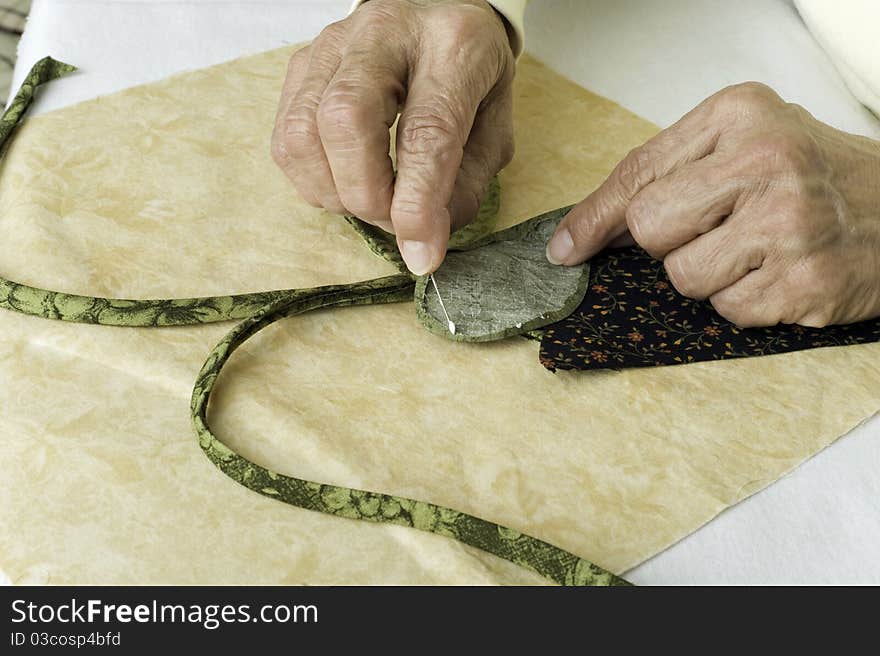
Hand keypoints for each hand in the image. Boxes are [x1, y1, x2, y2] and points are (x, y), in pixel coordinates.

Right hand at [271, 0, 514, 274]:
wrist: (436, 13)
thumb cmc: (469, 74)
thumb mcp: (493, 126)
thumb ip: (465, 184)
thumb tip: (421, 238)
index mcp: (452, 46)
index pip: (426, 132)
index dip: (418, 205)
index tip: (421, 254)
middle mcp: (386, 33)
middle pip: (345, 121)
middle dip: (365, 195)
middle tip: (391, 221)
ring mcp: (333, 44)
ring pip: (302, 132)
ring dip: (332, 191)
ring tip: (367, 201)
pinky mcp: (302, 63)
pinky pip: (285, 137)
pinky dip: (311, 179)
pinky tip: (343, 181)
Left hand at [547, 82, 879, 326]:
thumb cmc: (812, 175)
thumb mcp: (743, 143)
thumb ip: (668, 173)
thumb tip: (584, 233)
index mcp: (741, 115)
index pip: (639, 173)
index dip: (593, 218)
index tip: (566, 249)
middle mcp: (767, 162)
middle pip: (651, 228)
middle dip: (666, 243)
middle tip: (714, 230)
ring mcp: (789, 225)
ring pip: (683, 278)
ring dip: (708, 275)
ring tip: (755, 250)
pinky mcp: (805, 283)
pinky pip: (726, 311)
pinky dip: (743, 301)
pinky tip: (777, 273)